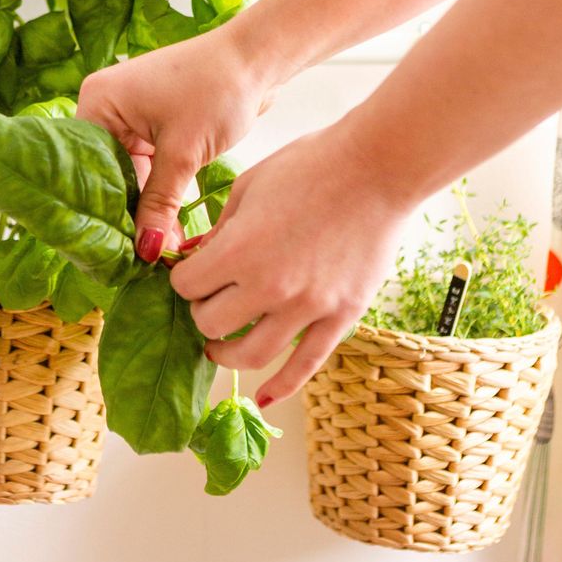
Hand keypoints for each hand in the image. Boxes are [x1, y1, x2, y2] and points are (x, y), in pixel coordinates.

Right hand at [76, 17, 275, 261]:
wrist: (258, 58)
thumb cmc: (217, 90)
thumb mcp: (184, 152)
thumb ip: (159, 203)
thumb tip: (144, 251)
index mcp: (97, 103)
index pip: (86, 168)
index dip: (100, 211)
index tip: (113, 252)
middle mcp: (105, 107)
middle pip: (105, 174)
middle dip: (127, 215)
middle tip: (140, 258)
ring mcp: (129, 115)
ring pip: (128, 174)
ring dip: (147, 207)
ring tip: (159, 252)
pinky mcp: (152, 123)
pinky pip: (147, 166)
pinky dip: (159, 192)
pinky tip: (168, 229)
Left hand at [170, 118, 411, 406]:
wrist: (378, 167)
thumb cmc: (311, 165)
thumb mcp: (248, 187)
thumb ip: (218, 230)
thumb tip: (193, 256)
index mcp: (240, 250)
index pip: (187, 286)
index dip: (184, 278)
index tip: (191, 272)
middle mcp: (270, 286)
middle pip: (211, 324)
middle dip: (202, 311)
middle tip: (208, 299)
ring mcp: (308, 307)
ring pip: (250, 355)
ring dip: (226, 352)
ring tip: (219, 346)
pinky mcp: (341, 316)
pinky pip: (305, 365)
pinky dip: (280, 387)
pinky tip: (263, 396)